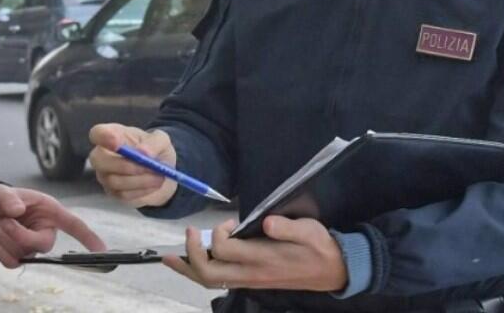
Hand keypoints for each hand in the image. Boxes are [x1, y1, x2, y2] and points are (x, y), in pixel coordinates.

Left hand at [0, 185, 106, 267]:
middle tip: (3, 222)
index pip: (74, 224)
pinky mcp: (19, 256)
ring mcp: (32, 245)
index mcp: (49, 211)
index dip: (88, 237)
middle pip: (43, 244)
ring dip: (6, 239)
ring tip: (0, 224)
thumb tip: (17, 210)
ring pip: (25, 253)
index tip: (102, 250)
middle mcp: (44, 229)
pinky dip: (0, 251)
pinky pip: (13, 262)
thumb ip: (8, 199)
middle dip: (20, 236)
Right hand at [88, 123, 177, 207]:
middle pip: (98, 160)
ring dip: (140, 180)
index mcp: (112, 135)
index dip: (103, 138)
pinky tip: (154, 184)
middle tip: (147, 166)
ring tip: (159, 176)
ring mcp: (105, 176)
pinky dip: (142, 190)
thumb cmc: (155, 150)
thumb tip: (143, 152)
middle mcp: (102, 155)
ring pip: (114, 181)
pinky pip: (124, 194)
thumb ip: (153, 143)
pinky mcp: (114, 193)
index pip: (97, 134)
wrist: (161, 171)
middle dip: (124, 165)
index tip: (117, 144)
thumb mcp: (161, 140)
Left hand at [163, 217, 347, 292]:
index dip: (219, 234)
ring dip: (188, 268)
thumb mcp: (309, 230)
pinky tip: (187, 263)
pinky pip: (218, 281)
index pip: (226, 250)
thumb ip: (288, 227)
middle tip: (189, 233)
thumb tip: (268, 222)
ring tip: (169, 257)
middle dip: (192, 255)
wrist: (334, 270)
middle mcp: (252, 274)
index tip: (228, 222)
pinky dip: (199, 272)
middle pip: (210, 273)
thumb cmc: (319, 247)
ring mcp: (250, 280)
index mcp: (264, 258)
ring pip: (210, 281)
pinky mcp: (250, 281)